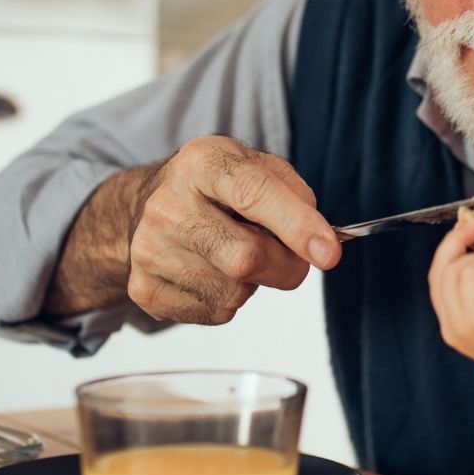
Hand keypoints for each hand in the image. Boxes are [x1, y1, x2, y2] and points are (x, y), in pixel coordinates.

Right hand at [124, 135, 341, 323]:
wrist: (147, 208)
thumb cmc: (215, 188)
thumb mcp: (255, 166)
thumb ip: (295, 195)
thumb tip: (319, 242)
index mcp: (201, 161)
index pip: (254, 194)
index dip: (297, 226)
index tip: (329, 253)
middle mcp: (167, 204)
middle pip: (246, 257)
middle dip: (287, 266)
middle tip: (292, 257)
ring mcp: (150, 249)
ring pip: (234, 292)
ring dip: (254, 283)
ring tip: (236, 253)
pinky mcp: (145, 289)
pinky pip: (215, 313)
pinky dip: (230, 299)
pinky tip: (214, 272)